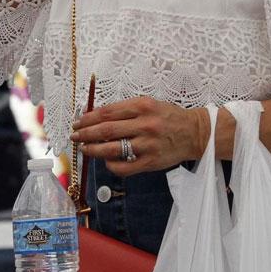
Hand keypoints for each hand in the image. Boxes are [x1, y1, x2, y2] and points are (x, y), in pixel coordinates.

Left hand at [71, 97, 209, 175]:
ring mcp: (147, 145)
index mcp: (143, 106)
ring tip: (84, 149)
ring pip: (111, 149)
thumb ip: (125, 109)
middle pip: (106, 130)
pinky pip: (123, 167)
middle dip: (85, 133)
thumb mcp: (149, 104)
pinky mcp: (150, 162)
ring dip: (93, 150)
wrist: (195, 133)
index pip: (107, 112)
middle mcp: (144, 125)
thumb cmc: (169, 117)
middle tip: (74, 135)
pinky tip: (106, 161)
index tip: (78, 121)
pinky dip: (110, 164)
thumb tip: (96, 116)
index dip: (89, 118)